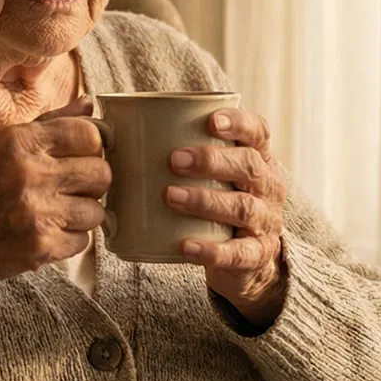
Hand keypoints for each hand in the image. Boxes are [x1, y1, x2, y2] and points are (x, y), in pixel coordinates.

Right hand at [0, 98, 110, 295]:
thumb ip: (49, 123)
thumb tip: (89, 105)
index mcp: (18, 141)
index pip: (88, 134)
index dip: (93, 145)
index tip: (84, 154)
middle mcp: (30, 174)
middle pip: (101, 172)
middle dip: (92, 180)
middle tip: (73, 186)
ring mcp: (38, 213)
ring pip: (97, 209)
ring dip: (82, 213)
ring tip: (57, 212)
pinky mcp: (41, 248)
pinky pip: (83, 240)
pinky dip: (70, 239)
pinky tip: (47, 232)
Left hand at [165, 107, 287, 325]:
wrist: (246, 260)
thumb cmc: (218, 201)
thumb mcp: (213, 176)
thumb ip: (181, 151)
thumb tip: (112, 128)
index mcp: (260, 159)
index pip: (259, 132)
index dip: (238, 123)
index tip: (211, 120)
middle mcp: (268, 187)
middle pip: (249, 166)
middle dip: (211, 160)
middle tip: (174, 159)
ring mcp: (266, 223)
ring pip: (242, 207)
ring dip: (205, 200)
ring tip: (170, 196)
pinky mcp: (256, 256)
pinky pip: (237, 253)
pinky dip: (211, 250)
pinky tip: (186, 246)